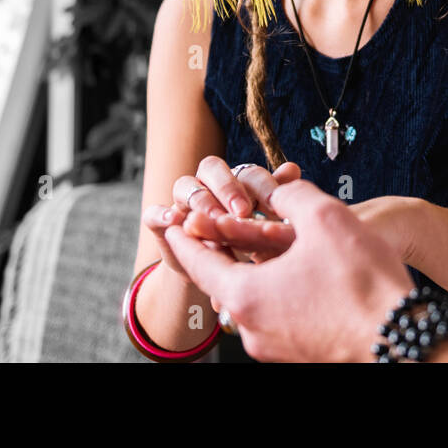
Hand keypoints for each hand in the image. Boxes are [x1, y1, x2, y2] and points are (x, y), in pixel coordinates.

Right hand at [144, 158, 299, 272]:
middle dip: (228, 187)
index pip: (245, 170)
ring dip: (201, 201)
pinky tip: (175, 221)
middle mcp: (206, 184)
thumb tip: (293, 168)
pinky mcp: (161, 223)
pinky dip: (162, 214)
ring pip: (184, 185)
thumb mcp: (264, 229)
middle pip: (211, 167)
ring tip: (214, 220)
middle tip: (243, 210)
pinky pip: (154, 213)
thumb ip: (275, 199)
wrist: (213, 279)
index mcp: (235, 181)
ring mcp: (181, 202)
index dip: (259, 183)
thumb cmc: (244, 247)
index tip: (275, 203)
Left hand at [163, 179, 412, 362]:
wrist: (402, 340)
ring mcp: (274, 346)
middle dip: (219, 249)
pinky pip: (275, 314)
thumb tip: (280, 190)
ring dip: (252, 269)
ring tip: (260, 242)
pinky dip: (275, 289)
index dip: (182, 234)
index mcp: (245, 295)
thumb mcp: (324, 218)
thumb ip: (291, 195)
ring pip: (251, 298)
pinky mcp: (299, 353)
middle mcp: (251, 328)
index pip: (197, 261)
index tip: (168, 220)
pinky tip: (298, 273)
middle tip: (211, 223)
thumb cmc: (363, 282)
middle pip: (222, 280)